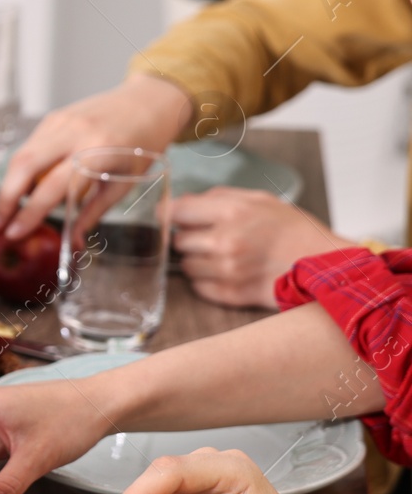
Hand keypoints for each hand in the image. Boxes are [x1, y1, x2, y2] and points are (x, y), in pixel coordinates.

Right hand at [0, 74, 191, 238]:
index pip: (54, 186)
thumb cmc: (144, 143)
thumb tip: (73, 242)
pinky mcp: (54, 118)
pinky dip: (22, 170)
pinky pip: (30, 146)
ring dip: (9, 185)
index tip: (15, 233)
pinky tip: (24, 187)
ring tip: (7, 211)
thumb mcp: (126, 182)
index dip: (30, 212)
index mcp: (98, 151)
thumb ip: (95, 211)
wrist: (149, 102)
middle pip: (24, 165)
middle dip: (5, 198)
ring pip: (21, 154)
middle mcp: (75, 132)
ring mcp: (60, 121)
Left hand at [172, 187, 351, 307]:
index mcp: (232, 212)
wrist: (325, 266)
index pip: (176, 211)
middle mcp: (225, 241)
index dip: (169, 214)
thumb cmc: (294, 231)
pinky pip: (199, 287)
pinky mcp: (230, 295)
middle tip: (212, 238)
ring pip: (187, 266)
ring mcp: (226, 271)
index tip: (168, 217)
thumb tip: (183, 202)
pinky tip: (230, 273)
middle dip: (190, 239)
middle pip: (178, 241)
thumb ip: (219, 198)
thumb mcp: (262, 200)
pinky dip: (208, 281)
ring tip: (225, 257)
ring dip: (199, 261)